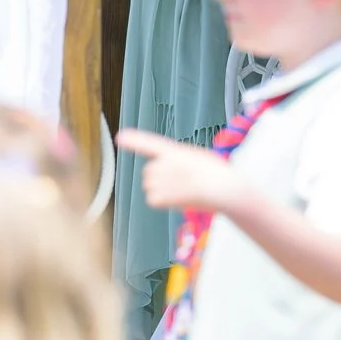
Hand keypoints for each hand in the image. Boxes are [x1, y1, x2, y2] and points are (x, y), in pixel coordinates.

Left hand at [118, 129, 249, 213]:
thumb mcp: (198, 157)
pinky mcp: (158, 196)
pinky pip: (152, 199)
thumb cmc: (216, 172)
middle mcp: (161, 163)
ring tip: (182, 190)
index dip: (134, 140)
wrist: (220, 187)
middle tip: (181, 181)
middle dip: (160, 177)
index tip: (120, 137)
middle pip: (149, 171)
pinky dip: (163, 202)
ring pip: (150, 186)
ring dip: (161, 189)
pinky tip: (178, 199)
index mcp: (173, 150)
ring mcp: (159, 179)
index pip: (149, 143)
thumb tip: (176, 174)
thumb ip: (181, 161)